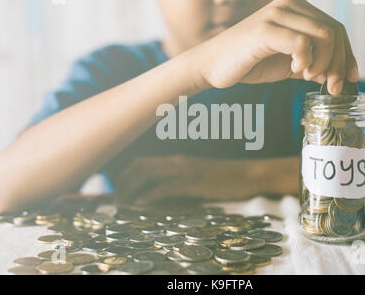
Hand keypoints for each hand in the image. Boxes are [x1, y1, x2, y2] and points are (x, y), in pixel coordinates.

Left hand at [112, 155, 298, 204]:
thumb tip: (163, 192)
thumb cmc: (225, 177)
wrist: (248, 174)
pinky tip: (140, 204)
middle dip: (124, 182)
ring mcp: (184, 170)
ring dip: (132, 189)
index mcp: (177, 159)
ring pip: (148, 174)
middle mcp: (177, 161)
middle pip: (141, 166)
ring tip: (122, 203)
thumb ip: (181, 180)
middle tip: (117, 198)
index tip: (119, 189)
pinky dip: (149, 195)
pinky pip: (164, 187)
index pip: (144, 162)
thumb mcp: (198, 176)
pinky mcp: (192, 182)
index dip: (127, 174)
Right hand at [194, 0, 358, 94]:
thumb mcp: (287, 63)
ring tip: (311, 78)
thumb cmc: (248, 63)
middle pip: (334, 32)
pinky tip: (295, 71)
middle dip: (340, 63)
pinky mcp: (265, 30)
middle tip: (333, 87)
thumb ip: (311, 63)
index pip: (335, 28)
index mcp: (296, 9)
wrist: (213, 66)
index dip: (347, 55)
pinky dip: (306, 61)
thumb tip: (337, 74)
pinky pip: (301, 43)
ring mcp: (276, 15)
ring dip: (325, 64)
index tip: (349, 79)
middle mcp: (289, 5)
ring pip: (323, 35)